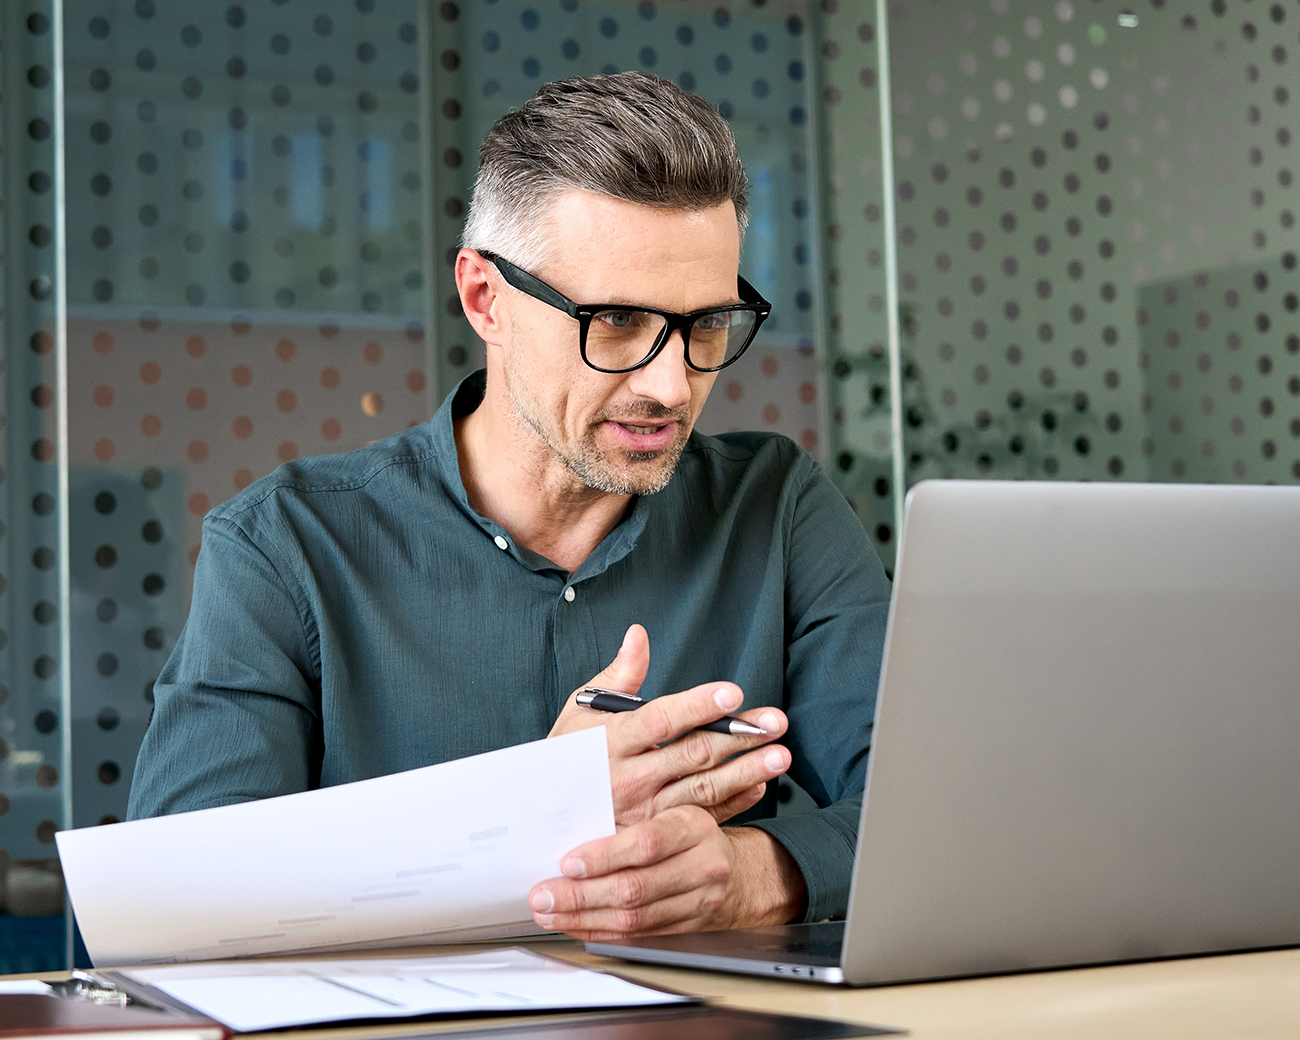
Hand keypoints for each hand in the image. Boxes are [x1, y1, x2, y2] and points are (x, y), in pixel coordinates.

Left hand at [529, 807, 807, 939]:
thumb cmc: (686, 824)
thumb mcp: (674, 795)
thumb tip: (582, 772)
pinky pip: (638, 937)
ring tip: (548, 912)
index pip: (646, 842)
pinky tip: (575, 926)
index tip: (567, 861)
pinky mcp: (689, 928)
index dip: (604, 855)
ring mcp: (698, 900)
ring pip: (633, 919)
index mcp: (693, 824)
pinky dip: (601, 933)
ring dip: (583, 918)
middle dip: (581, 895)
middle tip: (542, 894)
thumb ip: (638, 785)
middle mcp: (702, 864)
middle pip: (635, 887)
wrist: (732, 866)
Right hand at [549, 624, 790, 826]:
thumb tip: (639, 634)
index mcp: (612, 741)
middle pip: (691, 754)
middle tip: (776, 722)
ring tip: (780, 755)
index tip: (733, 693)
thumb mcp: (580, 712)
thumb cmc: (564, 757)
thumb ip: (618, 675)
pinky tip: (759, 787)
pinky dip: (733, 804)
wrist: (541, 821)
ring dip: (746, 772)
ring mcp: (644, 811)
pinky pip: (700, 819)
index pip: (660, 719)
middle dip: (738, 736)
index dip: (697, 705)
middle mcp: (629, 777)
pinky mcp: (655, 834)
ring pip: (702, 790)